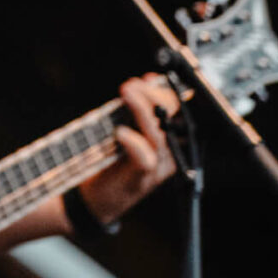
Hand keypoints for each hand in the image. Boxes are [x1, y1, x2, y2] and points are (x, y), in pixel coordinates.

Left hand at [79, 73, 180, 225]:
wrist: (96, 198)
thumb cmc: (112, 161)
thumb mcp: (125, 129)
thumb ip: (135, 110)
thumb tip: (144, 81)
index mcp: (170, 140)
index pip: (181, 112)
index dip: (169, 93)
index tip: (150, 79)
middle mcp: (169, 154)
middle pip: (174, 121)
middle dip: (156, 97)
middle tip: (134, 85)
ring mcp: (157, 168)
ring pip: (159, 136)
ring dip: (142, 111)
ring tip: (127, 93)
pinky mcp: (141, 179)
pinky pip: (145, 158)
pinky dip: (133, 143)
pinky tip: (120, 132)